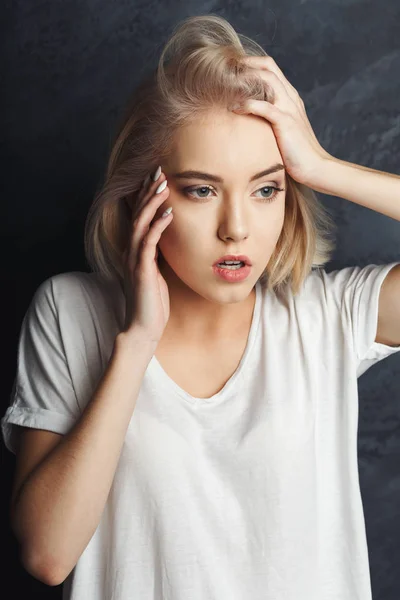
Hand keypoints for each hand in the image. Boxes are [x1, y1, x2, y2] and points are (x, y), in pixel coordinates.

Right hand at [121, 169, 172, 343]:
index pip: (139, 216)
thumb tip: (170, 240)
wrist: (144, 327)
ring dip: (152, 203)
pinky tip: (168, 213)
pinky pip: (148, 243)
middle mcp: (132, 251)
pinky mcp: (141, 270)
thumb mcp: (158, 273)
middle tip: (159, 170)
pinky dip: (158, 226)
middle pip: (137, 214)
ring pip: (141, 224)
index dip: (146, 196)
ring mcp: (134, 260)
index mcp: (136, 251)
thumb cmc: (152, 302)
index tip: (157, 177)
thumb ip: (159, 255)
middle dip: (148, 191)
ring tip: (163, 185)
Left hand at [231, 55, 331, 184]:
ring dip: (245, 78)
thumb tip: (248, 119)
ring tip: (225, 81)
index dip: (250, 64)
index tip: (231, 69)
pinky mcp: (286, 122)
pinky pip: (264, 106)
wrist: (315, 167)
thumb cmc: (296, 153)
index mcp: (290, 97)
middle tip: (224, 68)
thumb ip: (269, 120)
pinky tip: (233, 108)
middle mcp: (290, 97)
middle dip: (245, 63)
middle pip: (268, 66)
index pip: (270, 68)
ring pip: (267, 79)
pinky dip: (247, 104)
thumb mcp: (282, 130)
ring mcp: (289, 108)